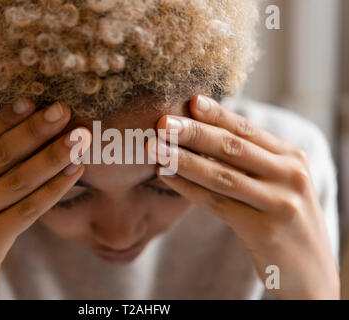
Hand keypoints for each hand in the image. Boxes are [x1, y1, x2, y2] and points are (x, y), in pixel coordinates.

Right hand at [0, 100, 90, 298]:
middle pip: (1, 155)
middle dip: (36, 131)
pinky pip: (27, 211)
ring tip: (81, 138)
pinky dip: (54, 189)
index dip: (9, 117)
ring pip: (17, 181)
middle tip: (65, 110)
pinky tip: (76, 171)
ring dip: (52, 157)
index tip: (37, 99)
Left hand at [148, 94, 339, 299]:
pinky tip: (167, 176)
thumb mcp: (279, 184)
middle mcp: (290, 176)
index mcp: (292, 158)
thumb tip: (203, 136)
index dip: (217, 114)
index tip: (190, 100)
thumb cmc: (285, 221)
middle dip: (194, 133)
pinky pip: (218, 204)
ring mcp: (280, 203)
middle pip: (233, 148)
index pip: (248, 130)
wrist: (311, 272)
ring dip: (183, 159)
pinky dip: (189, 188)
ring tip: (155, 148)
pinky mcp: (265, 230)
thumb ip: (253, 161)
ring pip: (222, 175)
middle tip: (162, 122)